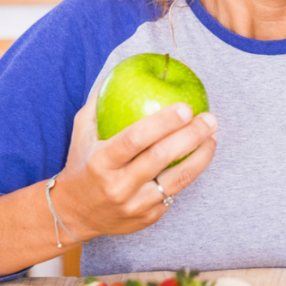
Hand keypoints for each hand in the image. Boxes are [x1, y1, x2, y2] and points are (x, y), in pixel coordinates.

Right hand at [51, 84, 217, 240]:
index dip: (163, 123)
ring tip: (213, 137)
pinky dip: (189, 173)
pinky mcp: (148, 218)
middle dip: (191, 136)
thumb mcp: (82, 131)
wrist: (72, 214)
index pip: (135, 139)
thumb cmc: (81, 163)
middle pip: (161, 158)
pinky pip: (174, 193)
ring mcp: (134, 206)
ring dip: (201, 157)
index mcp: (101, 162)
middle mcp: (117, 186)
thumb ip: (99, 101)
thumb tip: (120, 67)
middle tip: (210, 119)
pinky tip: (200, 156)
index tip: (186, 107)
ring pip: (177, 180)